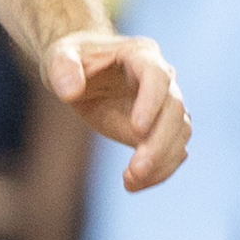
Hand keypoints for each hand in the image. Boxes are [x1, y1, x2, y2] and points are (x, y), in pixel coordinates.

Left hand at [44, 32, 189, 192]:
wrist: (83, 70)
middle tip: (135, 170)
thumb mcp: (59, 56)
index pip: (157, 76)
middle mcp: (163, 78)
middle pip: (175, 109)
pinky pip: (173, 151)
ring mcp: (165, 104)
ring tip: (130, 181)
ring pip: (180, 133)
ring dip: (162, 161)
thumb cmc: (72, 58)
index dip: (151, 103)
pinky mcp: (161, 127)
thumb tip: (70, 92)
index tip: (137, 130)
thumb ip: (62, 69)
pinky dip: (159, 171)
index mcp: (142, 54)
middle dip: (159, 142)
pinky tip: (133, 185)